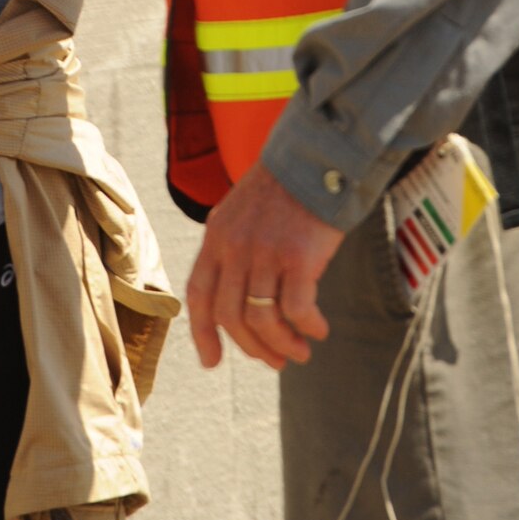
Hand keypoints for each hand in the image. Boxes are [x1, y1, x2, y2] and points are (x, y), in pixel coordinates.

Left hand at [186, 159, 344, 372]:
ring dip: (283, 345)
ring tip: (301, 351)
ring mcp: (265, 252)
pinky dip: (308, 327)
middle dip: (253, 348)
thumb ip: (232, 249)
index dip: (202, 333)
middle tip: (277, 361)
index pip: (199, 294)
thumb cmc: (283, 189)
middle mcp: (235, 247)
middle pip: (231, 316)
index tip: (212, 362)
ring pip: (263, 319)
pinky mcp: (298, 256)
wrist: (315, 157)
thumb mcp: (240, 212)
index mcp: (216, 236)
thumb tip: (238, 300)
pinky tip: (319, 329)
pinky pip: (297, 309)